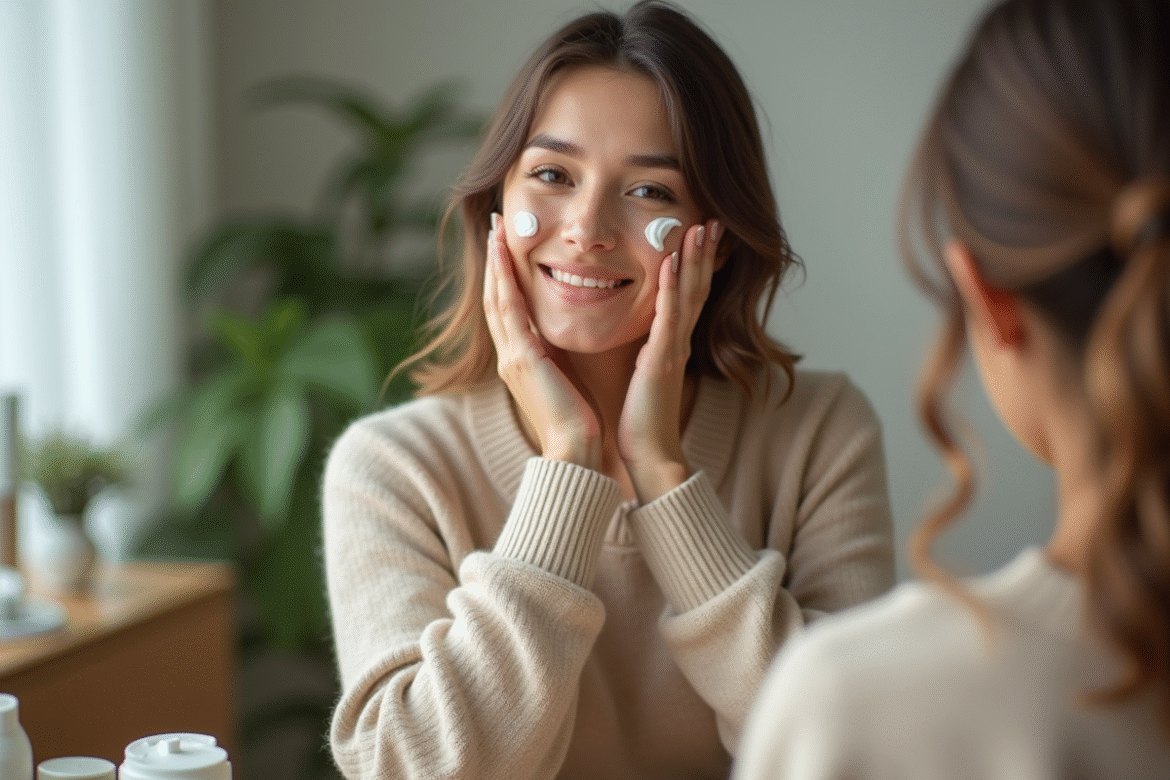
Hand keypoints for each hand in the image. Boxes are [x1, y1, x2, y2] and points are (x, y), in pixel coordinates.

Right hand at [482, 216, 602, 468]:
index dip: (504, 276)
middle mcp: (509, 356)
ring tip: (496, 230)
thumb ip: (559, 355)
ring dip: (495, 262)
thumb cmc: (579, 421)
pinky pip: (509, 310)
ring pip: (496, 299)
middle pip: (495, 298)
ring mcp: (511, 357)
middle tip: (495, 226)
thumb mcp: (566, 378)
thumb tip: (562, 336)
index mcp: (521, 360)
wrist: (576, 451)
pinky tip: (505, 256)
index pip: (508, 309)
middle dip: (494, 261)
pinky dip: (505, 280)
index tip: (506, 246)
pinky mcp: (522, 359)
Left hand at [618, 219, 719, 501]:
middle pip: (696, 286)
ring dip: (694, 259)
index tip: (701, 231)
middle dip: (704, 252)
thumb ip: (647, 350)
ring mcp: (673, 348)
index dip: (696, 262)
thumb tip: (643, 337)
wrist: (647, 452)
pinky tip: (672, 263)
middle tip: (712, 218)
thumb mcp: (644, 373)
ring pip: (687, 295)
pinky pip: (668, 318)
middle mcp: (678, 340)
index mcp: (672, 342)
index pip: (687, 294)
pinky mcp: (661, 360)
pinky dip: (671, 288)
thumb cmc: (641, 418)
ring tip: (700, 227)